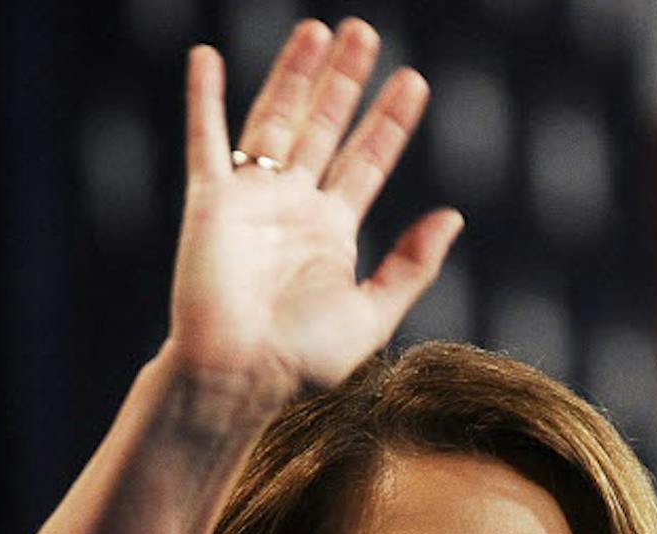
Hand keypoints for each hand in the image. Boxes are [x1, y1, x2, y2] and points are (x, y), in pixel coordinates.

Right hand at [168, 19, 462, 401]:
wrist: (239, 376)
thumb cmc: (301, 360)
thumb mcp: (372, 314)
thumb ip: (412, 266)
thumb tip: (452, 216)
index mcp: (332, 232)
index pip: (366, 160)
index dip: (389, 121)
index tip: (414, 81)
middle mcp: (293, 207)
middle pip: (324, 127)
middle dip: (345, 82)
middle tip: (365, 33)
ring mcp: (252, 200)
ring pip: (275, 121)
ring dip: (293, 75)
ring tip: (317, 31)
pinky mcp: (211, 202)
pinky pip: (206, 141)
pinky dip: (204, 99)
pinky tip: (206, 58)